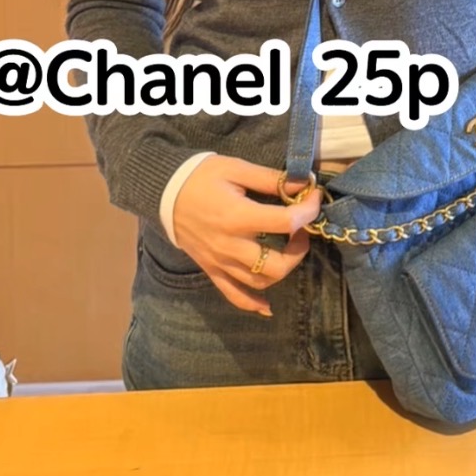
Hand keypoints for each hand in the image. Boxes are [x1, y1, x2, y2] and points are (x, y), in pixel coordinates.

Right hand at [170, 155, 321, 316]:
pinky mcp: (212, 269)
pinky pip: (234, 295)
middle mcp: (230, 245)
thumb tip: (302, 184)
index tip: (313, 197)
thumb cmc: (199, 177)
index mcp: (237, 216)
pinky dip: (253, 304)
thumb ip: (270, 179)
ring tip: (287, 249)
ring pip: (260, 282)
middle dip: (299, 249)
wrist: (162, 192)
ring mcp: (220, 262)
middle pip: (276, 264)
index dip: (309, 209)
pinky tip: (268, 306)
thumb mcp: (235, 168)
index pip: (286, 222)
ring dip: (282, 270)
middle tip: (301, 229)